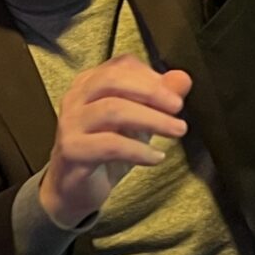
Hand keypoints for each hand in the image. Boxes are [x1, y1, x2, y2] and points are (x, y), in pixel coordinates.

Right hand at [40, 55, 192, 227]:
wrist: (73, 190)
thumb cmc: (106, 150)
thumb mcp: (137, 122)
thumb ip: (158, 99)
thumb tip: (183, 78)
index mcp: (89, 83)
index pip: (120, 65)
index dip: (151, 75)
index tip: (175, 93)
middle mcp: (75, 98)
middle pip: (112, 80)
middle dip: (151, 91)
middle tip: (178, 106)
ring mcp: (71, 123)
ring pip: (112, 110)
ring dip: (152, 119)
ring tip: (177, 130)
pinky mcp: (72, 150)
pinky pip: (110, 145)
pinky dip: (139, 149)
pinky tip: (156, 157)